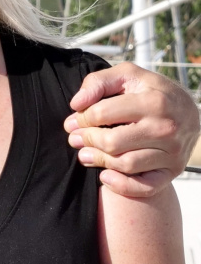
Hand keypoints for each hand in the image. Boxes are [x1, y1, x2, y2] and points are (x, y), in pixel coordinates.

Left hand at [67, 62, 199, 197]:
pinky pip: (144, 187)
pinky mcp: (173, 170)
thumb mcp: (127, 75)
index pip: (101, 114)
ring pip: (124, 164)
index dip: (81, 118)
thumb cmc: (151, 91)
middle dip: (86, 140)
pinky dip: (121, 186)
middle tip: (76, 138)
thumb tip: (77, 104)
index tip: (76, 120)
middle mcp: (166, 128)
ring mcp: (172, 152)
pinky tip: (105, 176)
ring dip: (98, 160)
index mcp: (154, 101)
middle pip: (111, 142)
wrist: (187, 111)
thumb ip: (98, 82)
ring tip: (85, 153)